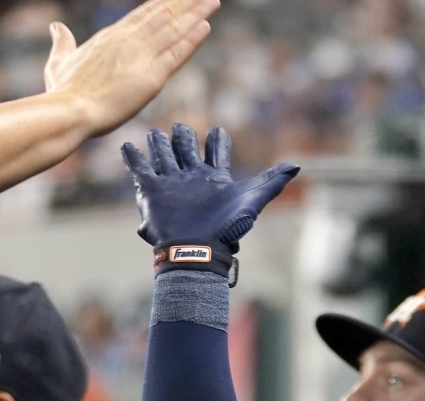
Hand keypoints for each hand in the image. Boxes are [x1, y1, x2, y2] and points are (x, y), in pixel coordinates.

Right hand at [44, 0, 217, 136]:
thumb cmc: (63, 92)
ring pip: (174, 29)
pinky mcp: (152, 78)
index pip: (143, 14)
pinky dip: (192, 40)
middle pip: (163, 15)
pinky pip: (177, 54)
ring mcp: (141, 56)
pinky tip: (205, 26)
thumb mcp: (60, 61)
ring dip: (196, 14)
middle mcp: (128, 40)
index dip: (163, 3)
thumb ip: (62, 42)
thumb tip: (56, 27)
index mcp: (111, 36)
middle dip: (186, 3)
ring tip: (213, 1)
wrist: (70, 111)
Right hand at [122, 124, 297, 252]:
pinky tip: (128, 146)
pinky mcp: (152, 191)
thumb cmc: (225, 228)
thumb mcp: (252, 200)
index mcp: (214, 177)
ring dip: (159, 144)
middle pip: (186, 150)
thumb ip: (272, 181)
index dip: (218, 141)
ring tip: (156, 133)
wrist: (197, 249)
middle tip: (181, 127)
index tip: (219, 132)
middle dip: (184, 137)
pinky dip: (133, 157)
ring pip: (163, 156)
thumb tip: (297, 166)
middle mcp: (192, 178)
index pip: (216, 152)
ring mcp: (171, 183)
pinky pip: (140, 170)